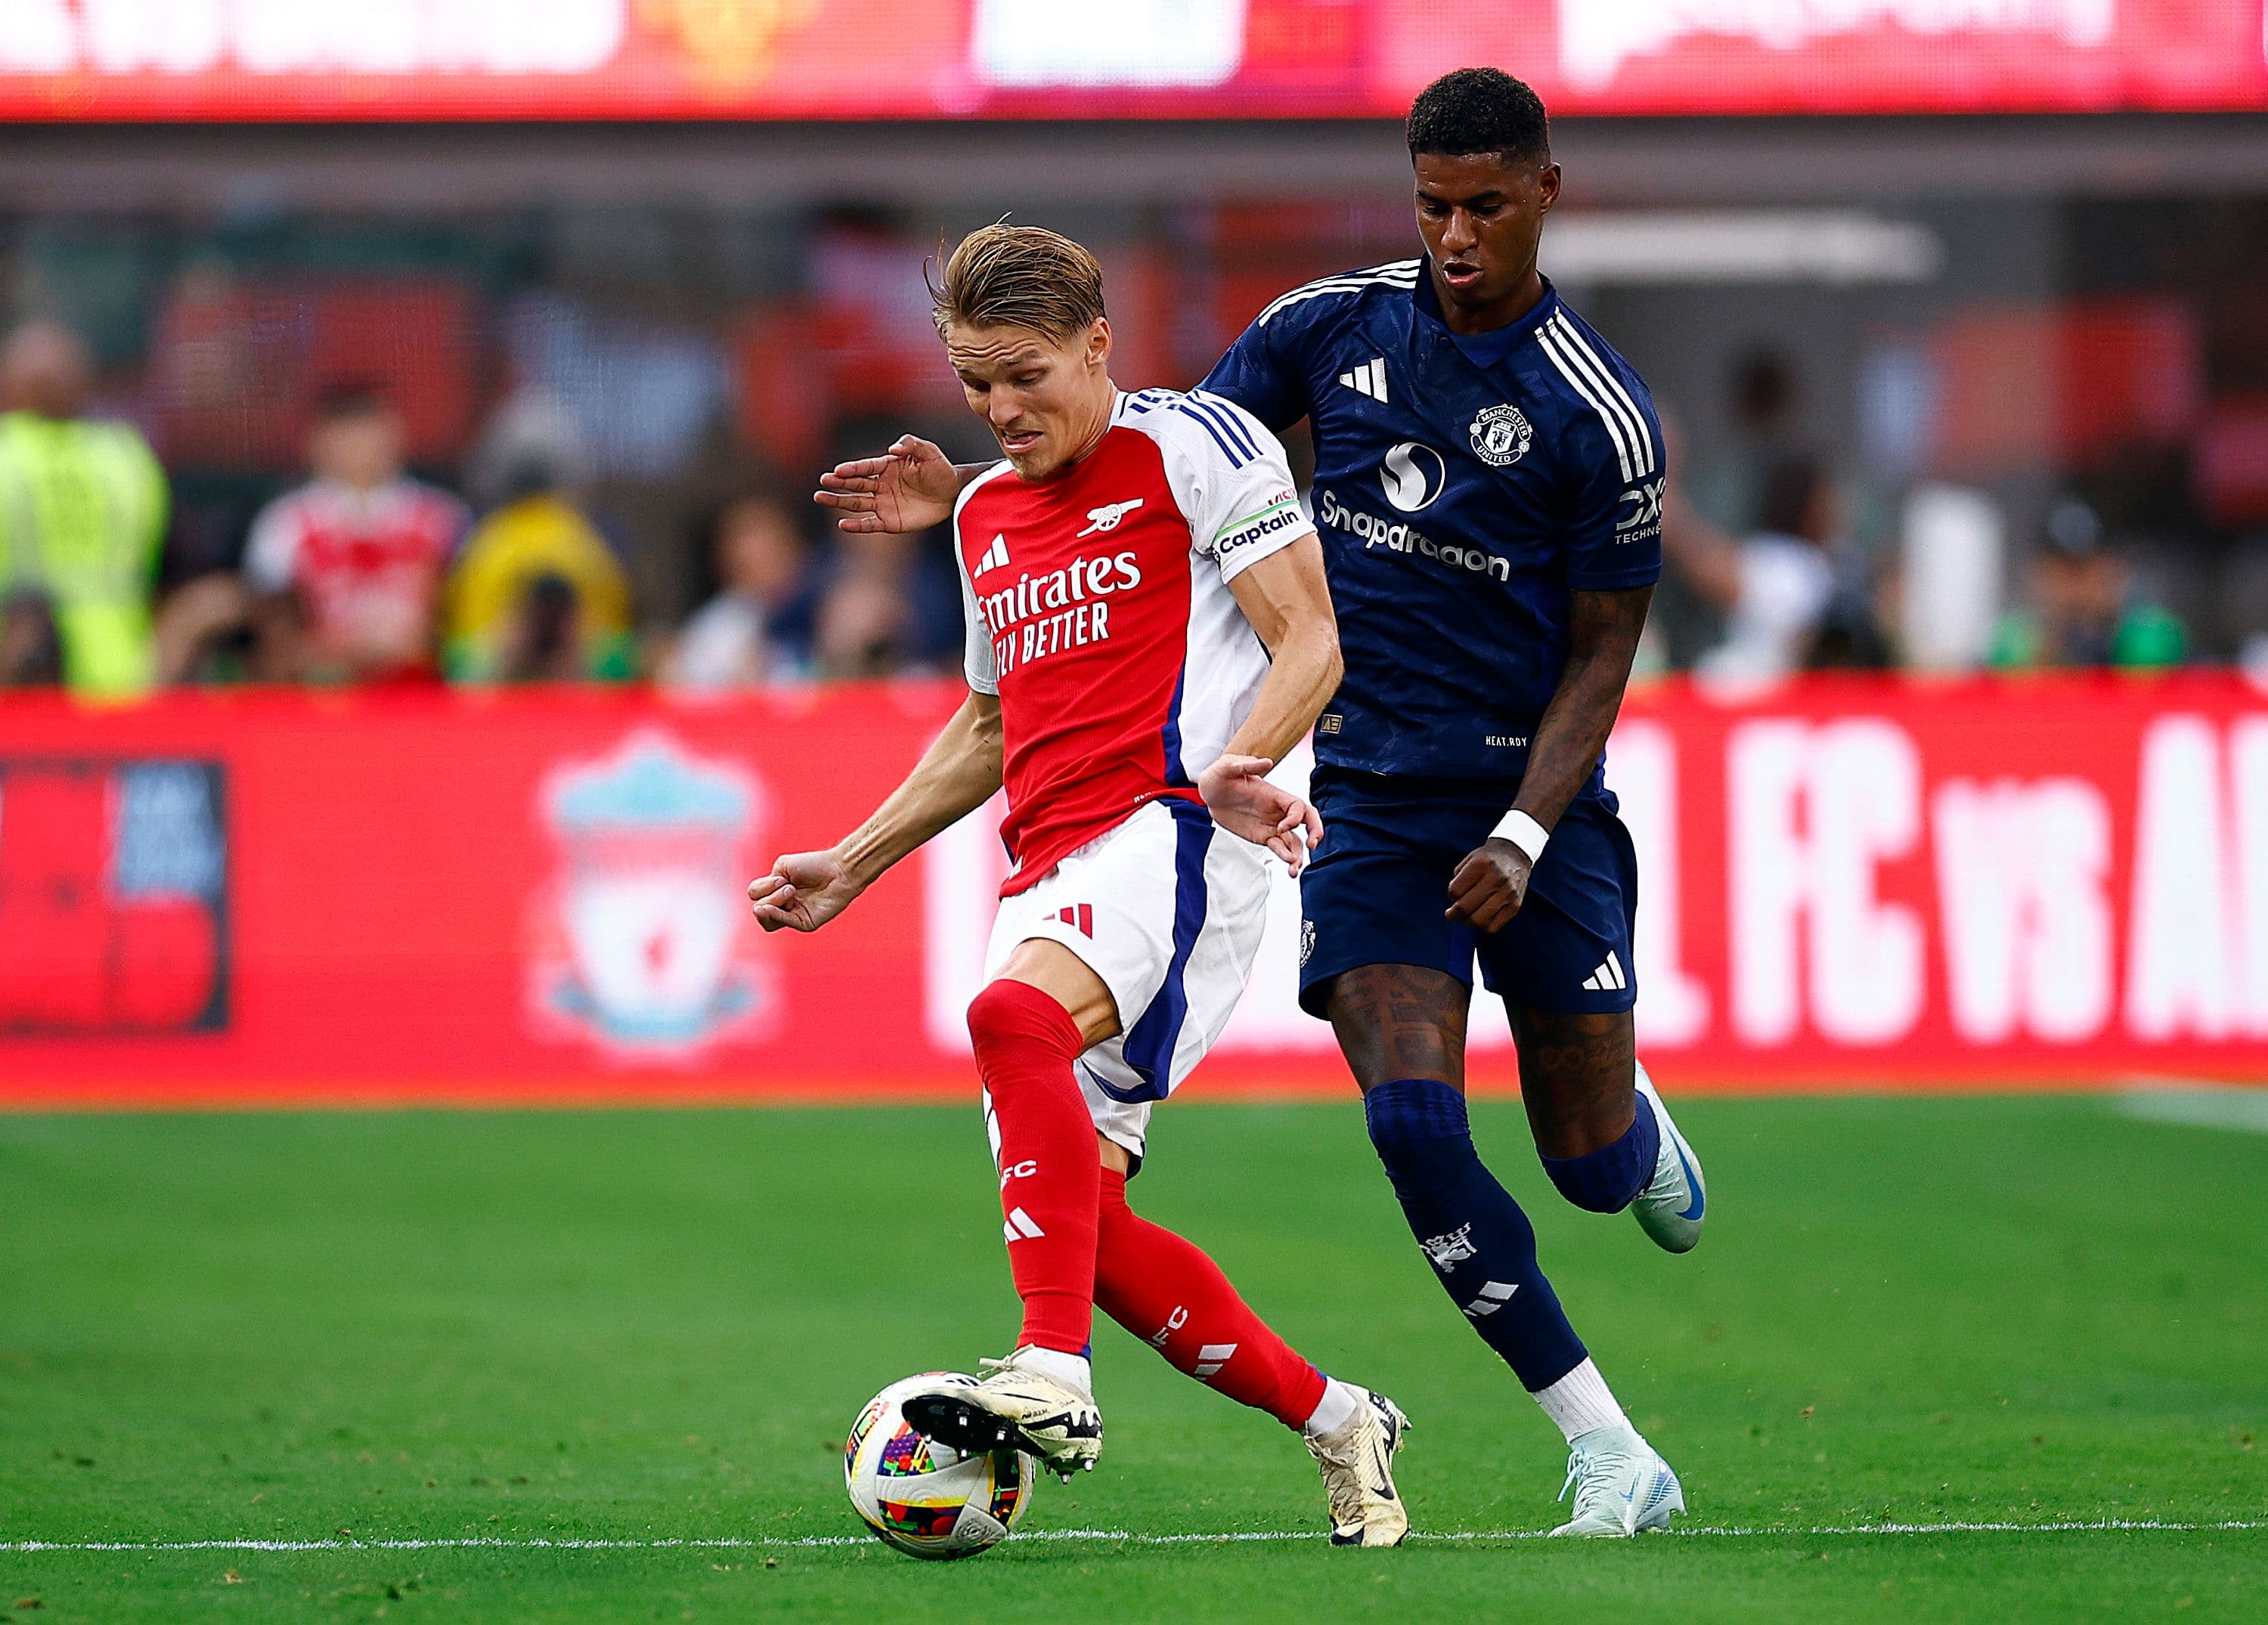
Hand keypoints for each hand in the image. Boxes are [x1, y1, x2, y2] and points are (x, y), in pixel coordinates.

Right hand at [748, 849, 863, 932]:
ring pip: (768, 922)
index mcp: (775, 891)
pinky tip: (775, 907)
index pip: (755, 896)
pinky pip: (786, 923)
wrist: (838, 869)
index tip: (782, 877)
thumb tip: (760, 908)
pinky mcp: (805, 923)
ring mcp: (793, 916)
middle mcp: (782, 906)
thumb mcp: (782, 868)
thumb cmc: (813, 865)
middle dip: (770, 896)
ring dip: (773, 904)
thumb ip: (766, 884)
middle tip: (790, 886)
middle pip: (759, 910)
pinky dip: (777, 915)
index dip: (763, 887)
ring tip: (790, 892)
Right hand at [813, 436, 959, 533]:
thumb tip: (892, 448)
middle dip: (838, 483)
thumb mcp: (929, 452)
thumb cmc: (940, 469)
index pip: (865, 467)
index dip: (852, 469)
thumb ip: (911, 444)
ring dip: (838, 501)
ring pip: (856, 503)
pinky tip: (842, 524)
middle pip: (855, 484)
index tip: (838, 470)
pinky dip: (856, 526)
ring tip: (820, 497)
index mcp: (887, 467)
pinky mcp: (890, 522)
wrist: (954, 494)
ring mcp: (883, 504)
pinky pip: (870, 524)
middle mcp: (881, 485)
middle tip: (823, 481)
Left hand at [1198, 754, 1322, 874]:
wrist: (1208, 792)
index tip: (1281, 828)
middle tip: (1313, 845)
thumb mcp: (1228, 767)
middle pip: (1307, 820)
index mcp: (1274, 793)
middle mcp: (1277, 810)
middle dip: (1315, 831)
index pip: (1297, 806)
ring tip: (1294, 869)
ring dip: (1299, 854)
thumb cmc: (1220, 775)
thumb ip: (1247, 765)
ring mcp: (1271, 824)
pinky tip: (1288, 866)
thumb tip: (1266, 762)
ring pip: (1294, 840)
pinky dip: (1285, 856)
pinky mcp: (1262, 836)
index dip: (1295, 818)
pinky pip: (1278, 847)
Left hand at [1446, 838, 1531, 932]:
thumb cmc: (1488, 859)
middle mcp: (1496, 878)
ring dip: (1467, 922)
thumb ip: (1458, 879)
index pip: (1455, 890)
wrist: (1515, 855)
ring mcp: (1507, 893)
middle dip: (1454, 914)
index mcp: (1481, 864)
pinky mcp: (1515, 906)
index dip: (1451, 896)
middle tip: (1452, 914)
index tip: (1453, 896)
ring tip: (1466, 918)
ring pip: (1479, 921)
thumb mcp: (1469, 859)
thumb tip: (1454, 903)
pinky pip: (1493, 927)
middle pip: (1465, 907)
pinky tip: (1480, 919)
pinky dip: (1482, 927)